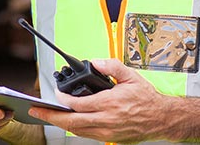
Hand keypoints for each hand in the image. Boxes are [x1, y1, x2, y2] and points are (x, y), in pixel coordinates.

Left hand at [29, 59, 172, 142]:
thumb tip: (96, 62)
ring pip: (77, 130)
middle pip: (72, 121)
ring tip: (47, 116)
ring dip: (60, 123)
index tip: (55, 93)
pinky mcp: (110, 137)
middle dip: (51, 116)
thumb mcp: (131, 76)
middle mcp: (107, 119)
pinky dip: (74, 128)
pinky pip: (86, 134)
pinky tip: (67, 122)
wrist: (162, 118)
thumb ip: (112, 66)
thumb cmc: (147, 98)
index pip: (78, 104)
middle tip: (36, 110)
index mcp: (110, 103)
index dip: (62, 99)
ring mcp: (107, 131)